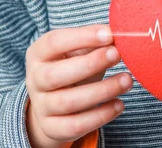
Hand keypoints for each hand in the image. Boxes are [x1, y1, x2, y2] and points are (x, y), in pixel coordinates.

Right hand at [25, 24, 132, 147]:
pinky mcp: (52, 128)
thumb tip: (122, 35)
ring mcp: (41, 106)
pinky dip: (100, 116)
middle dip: (90, 64)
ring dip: (102, 91)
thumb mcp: (78, 50)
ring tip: (126, 80)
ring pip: (69, 102)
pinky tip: (119, 104)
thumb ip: (95, 41)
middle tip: (117, 55)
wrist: (53, 100)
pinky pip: (75, 126)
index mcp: (38, 53)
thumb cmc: (71, 65)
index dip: (83, 37)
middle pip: (56, 74)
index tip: (109, 34)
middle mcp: (34, 79)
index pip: (55, 42)